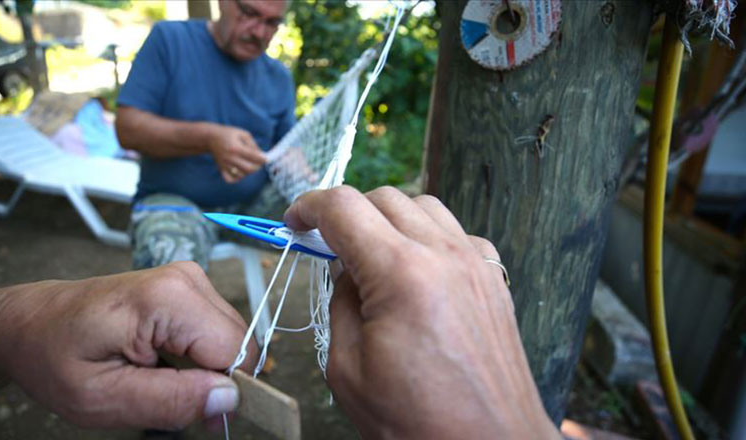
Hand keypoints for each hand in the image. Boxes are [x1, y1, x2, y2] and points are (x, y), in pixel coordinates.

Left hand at [0, 262, 256, 429]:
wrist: (28, 322)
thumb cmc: (53, 356)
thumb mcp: (102, 397)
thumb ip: (169, 400)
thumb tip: (229, 399)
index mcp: (167, 299)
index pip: (236, 352)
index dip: (225, 393)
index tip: (195, 418)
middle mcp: (186, 279)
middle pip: (239, 345)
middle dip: (214, 383)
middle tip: (166, 403)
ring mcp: (188, 279)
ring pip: (231, 341)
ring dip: (205, 372)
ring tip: (157, 381)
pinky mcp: (186, 288)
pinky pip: (214, 333)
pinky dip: (197, 358)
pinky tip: (161, 365)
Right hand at [206, 124, 266, 182]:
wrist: (211, 138)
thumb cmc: (228, 134)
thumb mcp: (242, 134)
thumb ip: (252, 144)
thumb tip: (261, 155)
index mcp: (236, 147)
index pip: (253, 157)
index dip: (262, 159)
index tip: (266, 159)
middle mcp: (230, 157)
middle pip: (249, 169)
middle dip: (257, 167)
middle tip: (258, 163)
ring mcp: (225, 165)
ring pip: (241, 175)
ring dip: (248, 172)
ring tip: (248, 164)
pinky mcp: (221, 169)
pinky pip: (230, 179)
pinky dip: (237, 178)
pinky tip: (239, 171)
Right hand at [284, 186, 558, 438]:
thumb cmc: (417, 422)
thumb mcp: (347, 369)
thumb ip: (340, 304)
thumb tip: (344, 269)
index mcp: (401, 275)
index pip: (344, 208)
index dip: (309, 207)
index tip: (294, 222)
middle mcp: (444, 256)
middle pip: (384, 197)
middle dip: (347, 213)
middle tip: (327, 245)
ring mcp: (476, 264)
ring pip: (423, 205)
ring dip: (388, 218)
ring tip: (371, 256)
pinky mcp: (494, 279)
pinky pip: (455, 233)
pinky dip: (426, 237)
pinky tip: (415, 271)